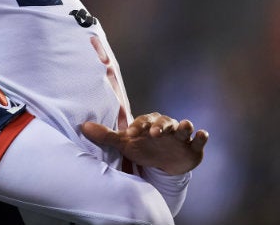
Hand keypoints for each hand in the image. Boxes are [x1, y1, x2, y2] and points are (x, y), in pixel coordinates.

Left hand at [81, 112, 208, 174]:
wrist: (163, 163)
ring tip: (184, 126)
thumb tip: (83, 126)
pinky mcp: (194, 148)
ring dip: (183, 126)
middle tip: (155, 133)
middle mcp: (166, 127)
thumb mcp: (125, 142)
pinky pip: (200, 140)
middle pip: (164, 122)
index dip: (137, 127)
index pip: (142, 122)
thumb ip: (106, 135)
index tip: (130, 134)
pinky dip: (202, 137)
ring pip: (184, 127)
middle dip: (161, 126)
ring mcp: (181, 137)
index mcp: (148, 123)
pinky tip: (202, 134)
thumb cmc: (142, 148)